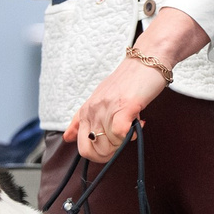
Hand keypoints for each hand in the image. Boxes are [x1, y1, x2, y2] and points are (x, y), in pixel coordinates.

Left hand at [61, 12, 207, 165]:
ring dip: (124, 142)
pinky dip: (130, 135)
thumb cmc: (128, 81)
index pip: (81, 147)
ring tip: (134, 124)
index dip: (99, 154)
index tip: (113, 145)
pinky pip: (120, 134)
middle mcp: (93, 110)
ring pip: (108, 145)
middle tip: (124, 140)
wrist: (147, 59)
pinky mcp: (125, 106)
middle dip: (111, 153)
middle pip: (93, 150)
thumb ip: (82, 119)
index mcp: (86, 110)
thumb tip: (66, 138)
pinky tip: (139, 124)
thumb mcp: (99, 99)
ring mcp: (107, 108)